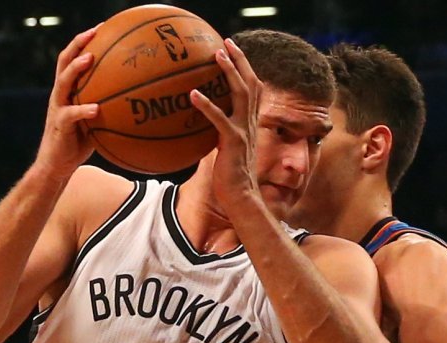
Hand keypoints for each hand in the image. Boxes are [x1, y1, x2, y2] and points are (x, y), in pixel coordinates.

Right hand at [34, 25, 101, 178]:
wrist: (56, 166)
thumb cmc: (78, 144)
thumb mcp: (95, 123)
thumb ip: (108, 109)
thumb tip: (137, 104)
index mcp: (67, 91)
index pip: (72, 59)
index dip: (84, 42)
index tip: (101, 28)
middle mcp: (60, 95)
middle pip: (64, 61)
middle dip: (78, 44)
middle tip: (95, 33)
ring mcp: (57, 108)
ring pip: (63, 82)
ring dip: (76, 69)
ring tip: (90, 59)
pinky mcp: (59, 125)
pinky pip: (71, 114)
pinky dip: (83, 110)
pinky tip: (96, 109)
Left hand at [190, 38, 261, 206]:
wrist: (241, 197)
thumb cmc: (230, 179)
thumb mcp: (226, 151)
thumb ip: (219, 136)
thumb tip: (202, 129)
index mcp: (250, 124)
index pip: (253, 90)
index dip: (246, 70)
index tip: (234, 52)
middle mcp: (250, 123)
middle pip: (250, 83)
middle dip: (240, 61)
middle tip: (227, 42)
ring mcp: (243, 131)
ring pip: (240, 94)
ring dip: (228, 72)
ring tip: (216, 55)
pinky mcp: (232, 142)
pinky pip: (219, 119)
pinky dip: (207, 105)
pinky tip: (193, 94)